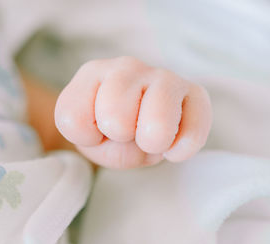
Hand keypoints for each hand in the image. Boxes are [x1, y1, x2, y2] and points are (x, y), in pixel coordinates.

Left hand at [55, 56, 211, 168]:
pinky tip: (172, 144)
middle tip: (125, 132)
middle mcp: (126, 67)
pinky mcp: (195, 92)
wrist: (135, 126)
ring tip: (147, 134)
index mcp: (92, 74)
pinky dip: (180, 150)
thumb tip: (145, 135)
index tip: (95, 131)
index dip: (86, 139)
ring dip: (149, 143)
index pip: (74, 119)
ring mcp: (163, 76)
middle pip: (114, 119)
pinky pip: (192, 133)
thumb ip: (96, 141)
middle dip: (118, 137)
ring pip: (155, 125)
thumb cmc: (106, 131)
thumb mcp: (87, 139)